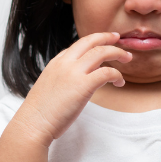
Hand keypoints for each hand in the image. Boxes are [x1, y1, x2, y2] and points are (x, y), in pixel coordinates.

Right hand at [17, 32, 131, 145]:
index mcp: (56, 63)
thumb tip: (71, 85)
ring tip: (127, 58)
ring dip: (117, 52)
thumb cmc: (39, 113)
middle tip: (118, 38)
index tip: (102, 44)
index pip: (77, 46)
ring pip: (101, 52)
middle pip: (90, 41)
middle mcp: (65, 63)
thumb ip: (60, 80)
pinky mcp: (84, 85)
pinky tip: (119, 82)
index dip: (93, 43)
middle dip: (106, 37)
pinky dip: (117, 74)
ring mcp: (74, 73)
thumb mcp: (48, 87)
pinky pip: (107, 72)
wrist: (33, 124)